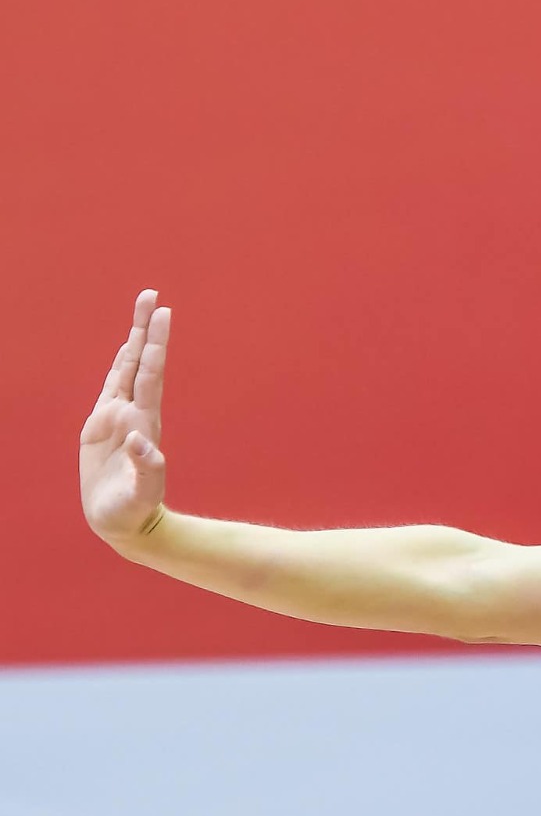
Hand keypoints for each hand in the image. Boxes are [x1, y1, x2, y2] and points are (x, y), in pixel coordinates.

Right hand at [81, 289, 170, 545]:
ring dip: (133, 339)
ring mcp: (118, 416)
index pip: (151, 375)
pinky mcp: (101, 425)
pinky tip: (125, 349)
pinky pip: (110, 386)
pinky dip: (116, 365)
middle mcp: (134, 412)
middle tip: (151, 294)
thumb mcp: (142, 493)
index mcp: (145, 422)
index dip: (155, 344)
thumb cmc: (135, 510)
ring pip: (125, 368)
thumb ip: (146, 469)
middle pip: (140, 361)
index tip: (164, 314)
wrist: (124, 521)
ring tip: (143, 308)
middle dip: (145, 328)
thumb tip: (142, 441)